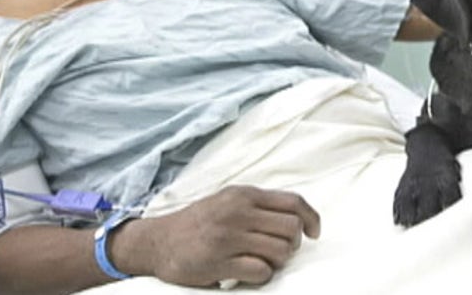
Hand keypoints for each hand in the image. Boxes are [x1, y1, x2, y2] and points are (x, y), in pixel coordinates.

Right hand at [115, 185, 320, 286]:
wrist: (157, 241)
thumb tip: (298, 217)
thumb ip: (258, 205)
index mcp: (244, 195)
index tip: (314, 232)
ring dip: (277, 262)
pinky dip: (262, 276)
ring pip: (280, 251)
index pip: (293, 202)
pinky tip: (248, 273)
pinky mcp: (218, 261)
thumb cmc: (199, 223)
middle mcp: (237, 211)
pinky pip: (261, 271)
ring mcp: (228, 236)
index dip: (311, 218)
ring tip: (262, 262)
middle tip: (279, 252)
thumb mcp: (228, 201)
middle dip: (292, 245)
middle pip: (291, 228)